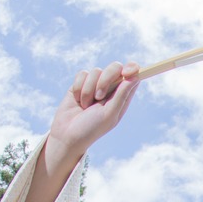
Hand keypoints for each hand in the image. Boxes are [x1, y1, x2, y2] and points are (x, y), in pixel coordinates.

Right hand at [44, 61, 140, 175]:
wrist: (67, 134)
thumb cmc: (92, 128)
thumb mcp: (110, 114)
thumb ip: (122, 95)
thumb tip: (136, 77)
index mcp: (122, 97)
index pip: (133, 76)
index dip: (132, 69)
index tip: (126, 72)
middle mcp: (111, 89)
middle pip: (115, 67)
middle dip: (106, 79)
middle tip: (99, 97)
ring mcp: (95, 85)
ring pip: (96, 71)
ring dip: (89, 89)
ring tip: (86, 105)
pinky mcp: (81, 83)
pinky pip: (82, 74)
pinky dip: (79, 88)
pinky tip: (78, 101)